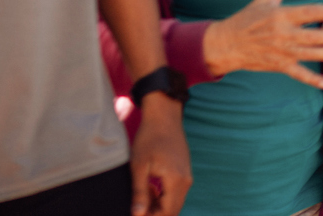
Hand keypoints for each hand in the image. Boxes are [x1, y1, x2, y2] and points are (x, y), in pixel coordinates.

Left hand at [129, 94, 191, 215]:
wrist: (164, 116)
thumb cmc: (148, 138)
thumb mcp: (139, 166)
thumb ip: (140, 192)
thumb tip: (138, 215)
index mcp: (176, 180)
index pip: (167, 213)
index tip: (135, 215)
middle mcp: (186, 180)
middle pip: (173, 210)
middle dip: (155, 214)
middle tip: (136, 209)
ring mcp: (187, 175)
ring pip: (174, 202)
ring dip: (158, 206)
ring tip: (141, 198)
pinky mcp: (184, 171)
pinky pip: (176, 192)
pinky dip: (163, 196)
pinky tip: (150, 189)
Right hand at [202, 0, 322, 87]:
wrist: (226, 44)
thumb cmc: (246, 19)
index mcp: (281, 15)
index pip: (309, 12)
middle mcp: (283, 34)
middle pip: (314, 36)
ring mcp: (281, 52)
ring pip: (310, 55)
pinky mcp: (278, 66)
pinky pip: (298, 74)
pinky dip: (311, 80)